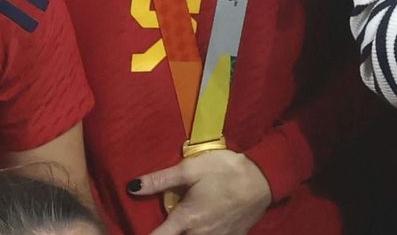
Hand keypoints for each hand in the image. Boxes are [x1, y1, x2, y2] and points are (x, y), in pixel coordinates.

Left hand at [133, 150, 271, 234]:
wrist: (265, 178)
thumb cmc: (227, 171)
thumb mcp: (192, 169)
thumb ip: (161, 180)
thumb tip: (132, 187)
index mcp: (185, 220)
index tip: (136, 231)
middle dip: (168, 234)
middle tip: (167, 225)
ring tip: (187, 225)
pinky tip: (206, 227)